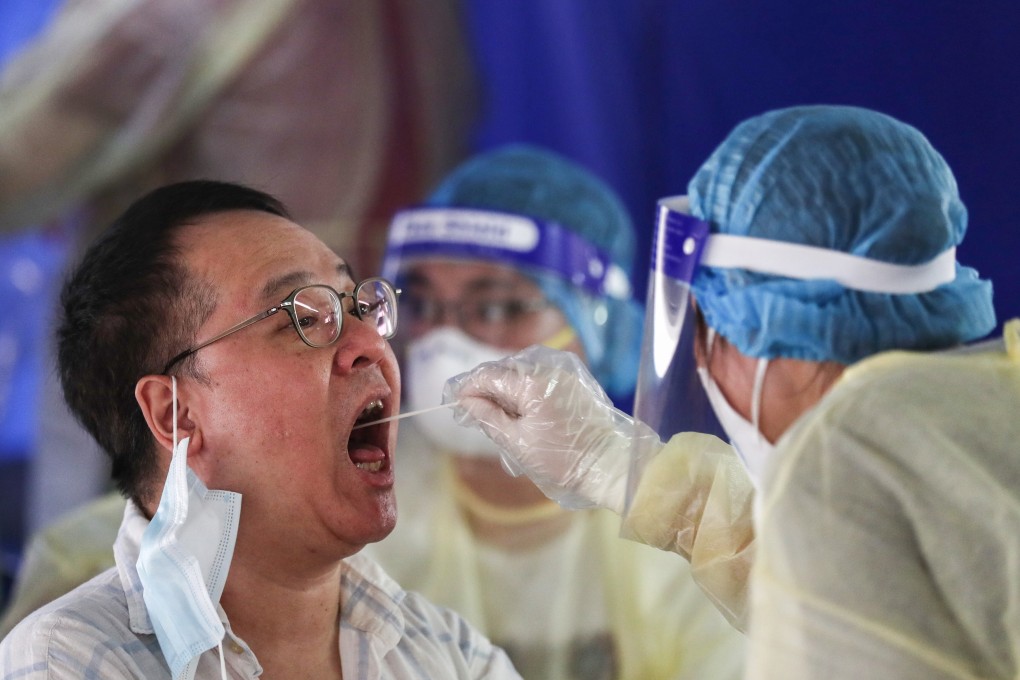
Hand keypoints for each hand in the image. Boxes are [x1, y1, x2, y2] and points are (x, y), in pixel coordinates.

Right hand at [443, 345, 662, 513]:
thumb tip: (466, 402)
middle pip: (505, 370)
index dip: (468, 387)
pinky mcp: (573, 383)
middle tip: (471, 410)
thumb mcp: (516, 442)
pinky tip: (518, 410)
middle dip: (485, 387)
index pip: (490, 375)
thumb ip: (488, 417)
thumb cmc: (562, 460)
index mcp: (533, 383)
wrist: (608, 465)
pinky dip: (524, 390)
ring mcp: (564, 374)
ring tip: (494, 413)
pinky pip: (540, 378)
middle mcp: (549, 370)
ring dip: (505, 388)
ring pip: (522, 373)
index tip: (455, 401)